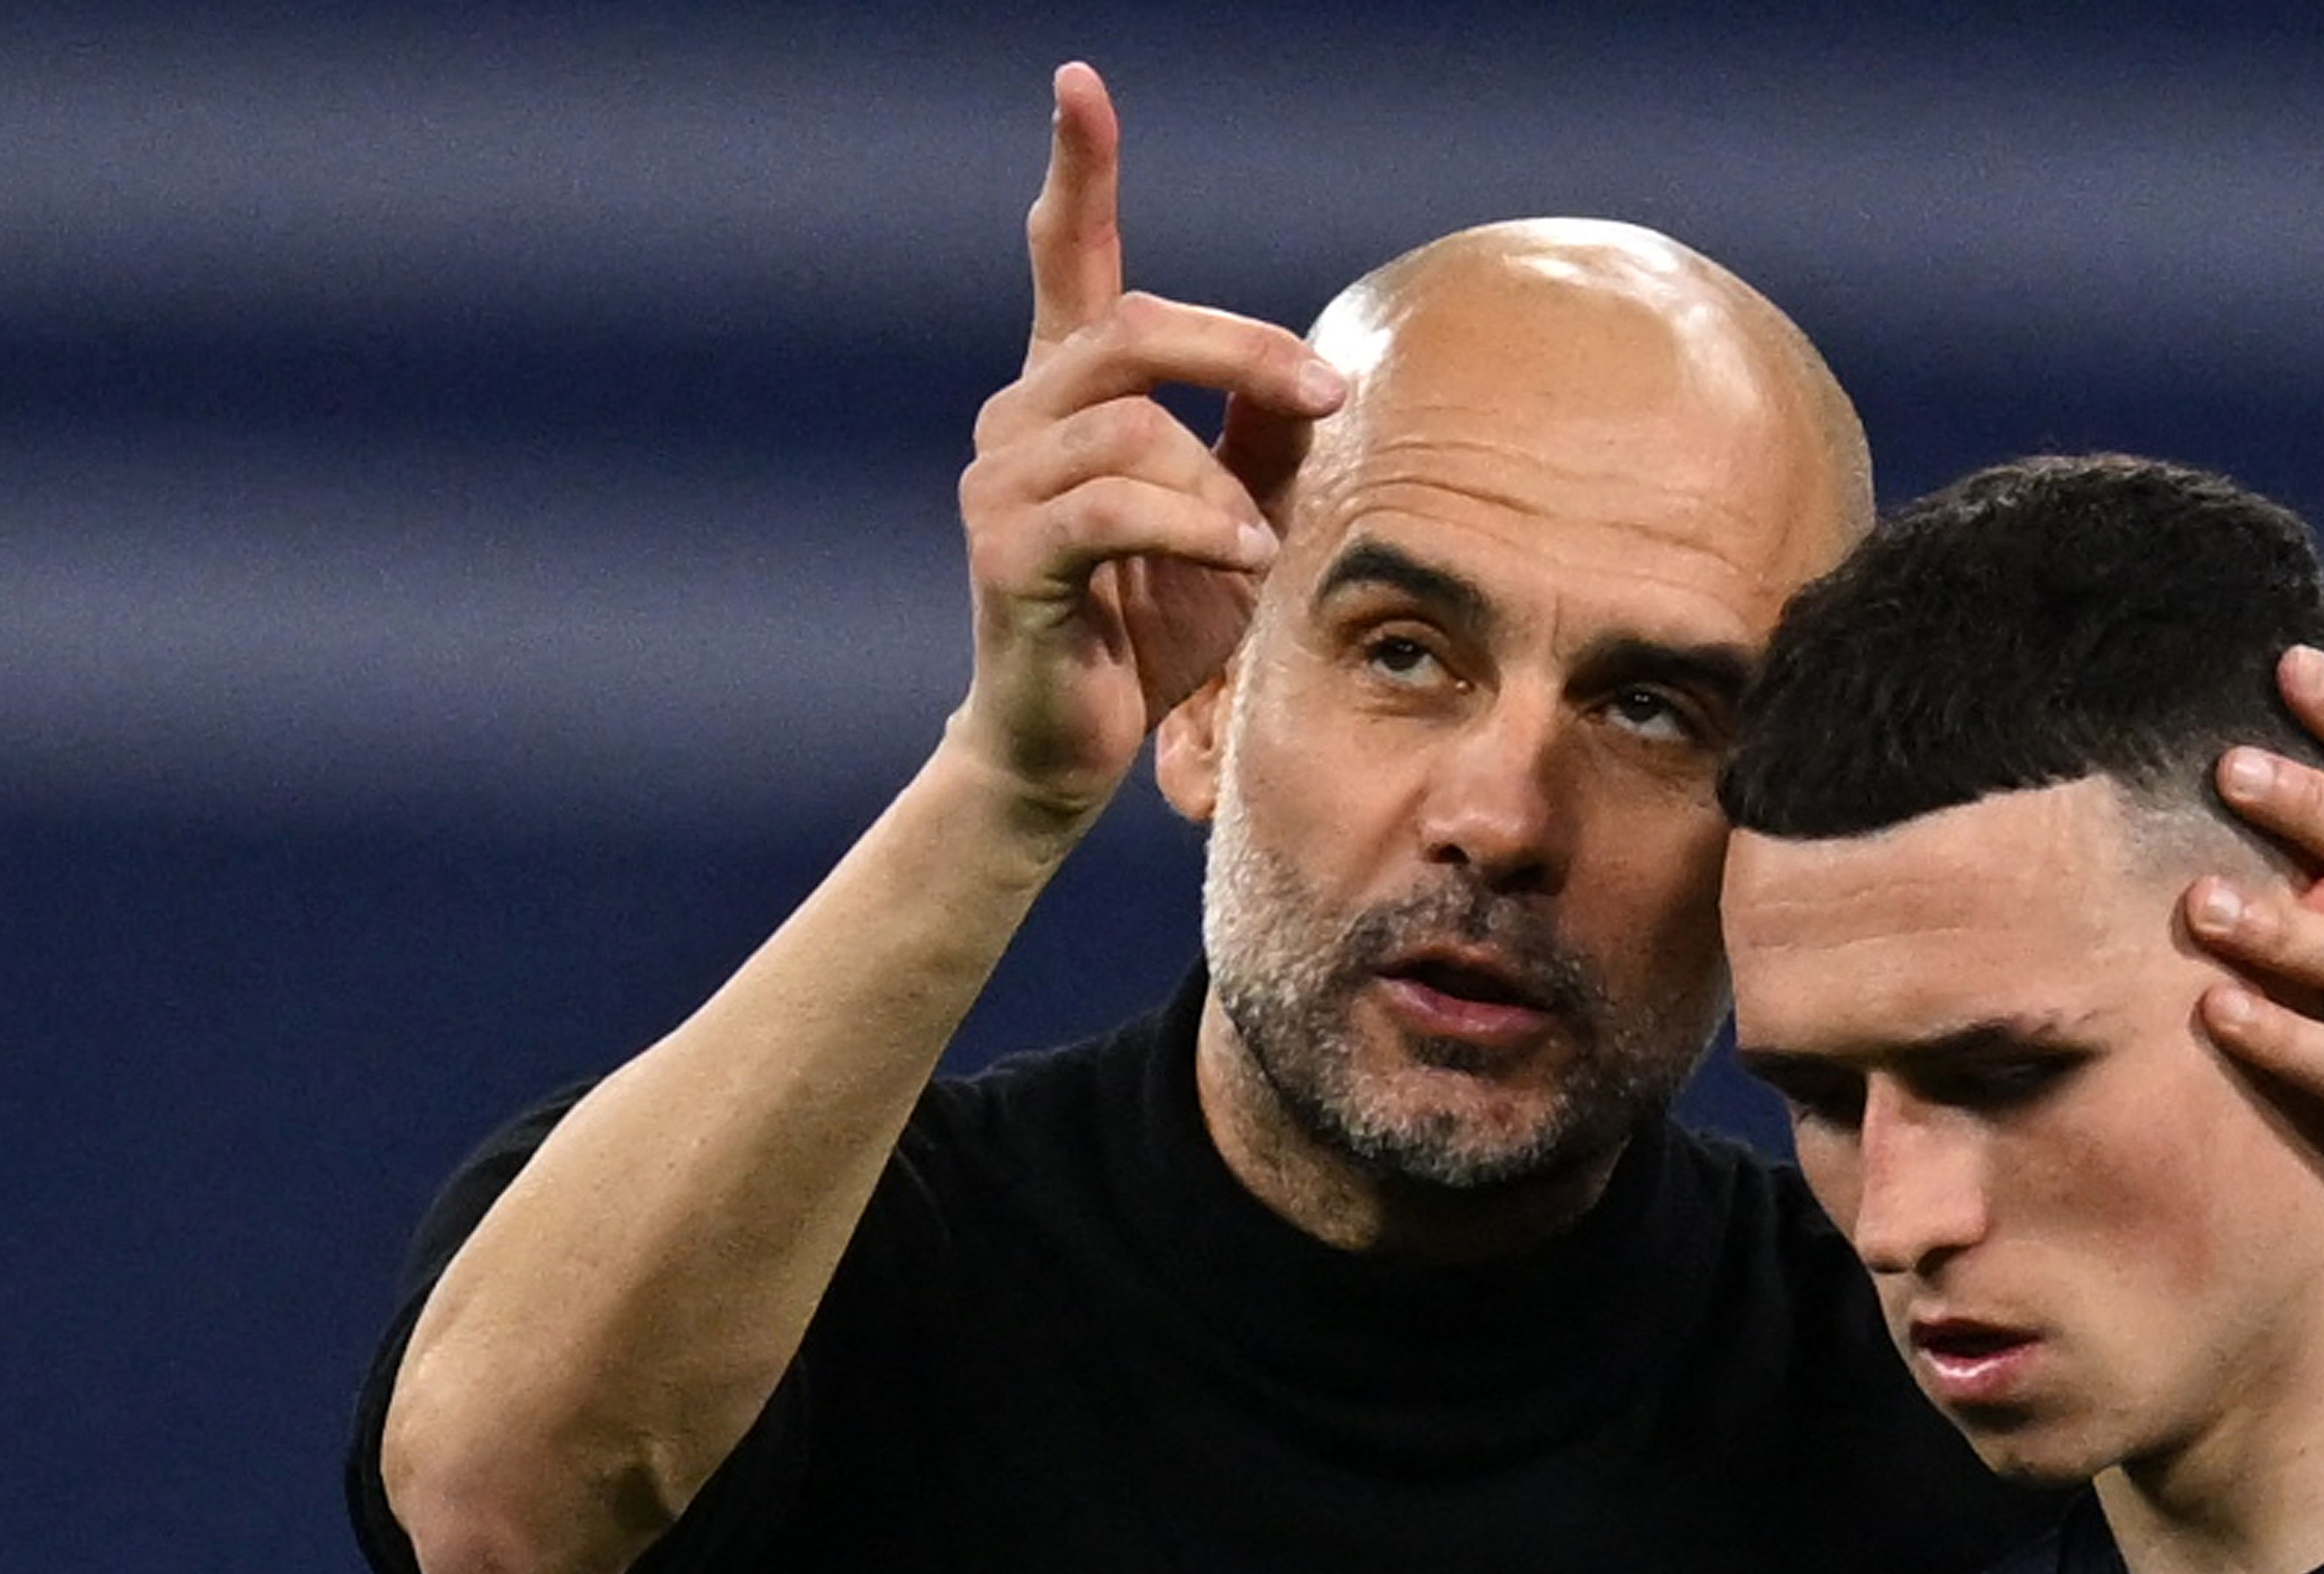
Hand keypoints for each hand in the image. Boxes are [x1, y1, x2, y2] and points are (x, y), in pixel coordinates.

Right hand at [951, 62, 1348, 844]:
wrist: (1073, 742)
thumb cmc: (1155, 624)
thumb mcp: (1237, 515)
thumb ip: (1268, 439)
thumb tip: (1324, 375)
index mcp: (1069, 390)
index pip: (1066, 255)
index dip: (1078, 168)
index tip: (1080, 81)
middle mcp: (1019, 414)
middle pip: (1132, 330)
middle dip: (1241, 353)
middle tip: (1323, 400)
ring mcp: (999, 480)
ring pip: (1129, 427)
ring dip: (1219, 484)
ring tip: (1260, 546)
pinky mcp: (1006, 552)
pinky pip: (1113, 506)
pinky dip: (1194, 528)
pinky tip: (1238, 563)